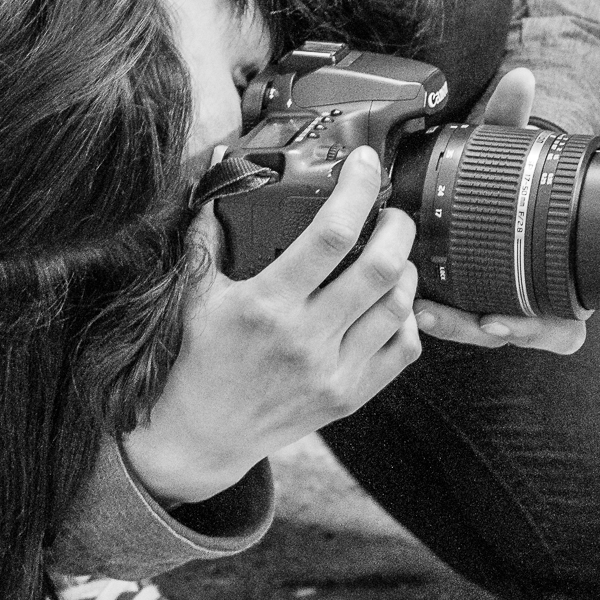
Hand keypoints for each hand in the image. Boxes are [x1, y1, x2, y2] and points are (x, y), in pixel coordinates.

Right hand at [121, 146, 419, 505]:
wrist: (202, 435)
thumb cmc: (197, 360)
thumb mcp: (193, 294)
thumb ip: (206, 234)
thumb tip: (214, 177)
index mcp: (267, 304)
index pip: (330, 234)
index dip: (357, 190)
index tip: (362, 165)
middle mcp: (306, 339)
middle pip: (381, 266)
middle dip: (397, 225)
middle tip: (389, 211)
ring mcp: (333, 372)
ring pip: (400, 305)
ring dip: (405, 268)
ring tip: (392, 254)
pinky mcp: (350, 396)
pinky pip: (404, 348)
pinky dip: (406, 317)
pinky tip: (389, 303)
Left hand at [412, 67, 588, 356]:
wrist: (503, 186)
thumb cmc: (513, 179)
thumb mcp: (509, 150)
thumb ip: (511, 118)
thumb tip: (519, 77)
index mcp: (559, 276)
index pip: (559, 324)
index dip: (535, 330)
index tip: (496, 319)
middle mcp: (535, 297)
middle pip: (515, 338)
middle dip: (478, 332)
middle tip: (440, 317)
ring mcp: (503, 304)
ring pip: (483, 337)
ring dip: (451, 329)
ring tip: (418, 311)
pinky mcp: (471, 305)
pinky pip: (462, 327)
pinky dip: (441, 321)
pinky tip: (410, 308)